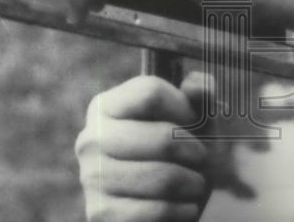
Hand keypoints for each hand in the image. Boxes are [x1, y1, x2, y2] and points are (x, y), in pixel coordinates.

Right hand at [75, 73, 213, 221]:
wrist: (159, 203)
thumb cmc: (177, 152)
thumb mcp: (192, 119)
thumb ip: (198, 95)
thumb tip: (199, 84)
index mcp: (106, 106)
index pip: (151, 93)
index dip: (185, 108)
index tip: (194, 123)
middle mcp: (91, 139)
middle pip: (164, 138)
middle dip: (196, 152)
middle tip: (202, 159)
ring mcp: (91, 178)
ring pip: (164, 177)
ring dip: (193, 184)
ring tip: (195, 184)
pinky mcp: (100, 214)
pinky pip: (159, 210)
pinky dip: (183, 210)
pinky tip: (185, 206)